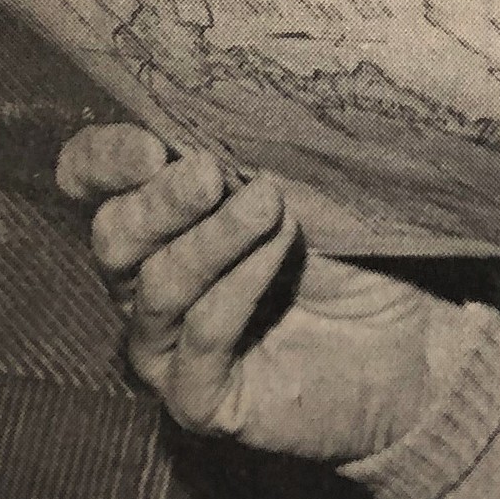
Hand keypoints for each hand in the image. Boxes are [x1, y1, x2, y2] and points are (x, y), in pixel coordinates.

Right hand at [57, 125, 458, 462]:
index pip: (89, 181)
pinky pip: (202, 336)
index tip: (151, 144)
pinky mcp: (200, 400)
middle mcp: (144, 282)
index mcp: (157, 217)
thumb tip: (229, 98)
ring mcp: (166, 347)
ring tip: (268, 203)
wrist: (410, 338)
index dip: (104, 160)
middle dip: (158, 200)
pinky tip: (282, 249)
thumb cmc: (350, 246)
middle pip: (113, 235)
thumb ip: (249, 152)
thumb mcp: (300, 183)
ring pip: (157, 286)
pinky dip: (240, 285)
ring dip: (214, 238)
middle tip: (208, 172)